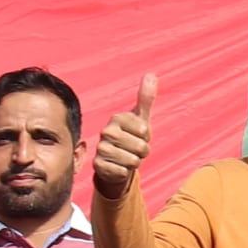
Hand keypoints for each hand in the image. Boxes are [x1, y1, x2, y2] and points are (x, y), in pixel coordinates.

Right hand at [90, 72, 157, 203]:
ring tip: (127, 157)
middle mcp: (106, 132)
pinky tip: (118, 167)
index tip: (139, 136)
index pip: (145, 131)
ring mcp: (100, 148)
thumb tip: (150, 75)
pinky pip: (122, 172)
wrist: (116, 161)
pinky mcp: (97, 165)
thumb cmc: (132, 137)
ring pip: (132, 161)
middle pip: (141, 148)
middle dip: (142, 152)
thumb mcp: (141, 118)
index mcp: (117, 118)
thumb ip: (145, 98)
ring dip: (134, 163)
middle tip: (134, 149)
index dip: (147, 138)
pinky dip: (124, 172)